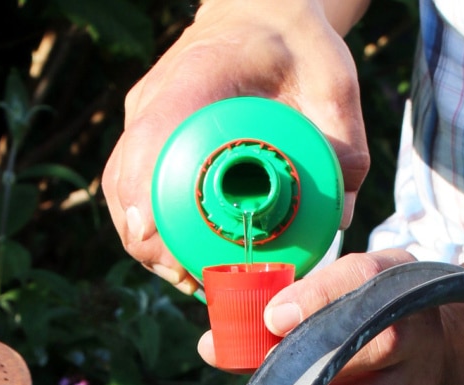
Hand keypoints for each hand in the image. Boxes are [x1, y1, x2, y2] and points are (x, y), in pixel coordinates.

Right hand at [102, 0, 368, 294]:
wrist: (259, 9)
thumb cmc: (294, 41)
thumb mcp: (332, 81)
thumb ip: (342, 141)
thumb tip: (338, 214)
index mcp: (196, 80)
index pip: (153, 139)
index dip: (147, 198)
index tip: (164, 248)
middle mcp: (155, 100)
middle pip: (127, 182)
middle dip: (152, 243)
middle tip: (197, 279)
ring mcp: (143, 117)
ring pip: (122, 191)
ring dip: (148, 242)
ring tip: (192, 276)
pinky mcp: (144, 132)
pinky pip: (131, 187)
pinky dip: (151, 226)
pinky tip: (183, 255)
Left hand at [199, 250, 462, 384]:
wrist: (436, 354)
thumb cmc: (361, 318)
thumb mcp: (334, 293)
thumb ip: (277, 312)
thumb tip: (212, 346)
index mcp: (392, 282)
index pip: (362, 277)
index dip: (316, 298)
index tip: (272, 318)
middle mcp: (415, 333)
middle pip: (376, 345)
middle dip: (313, 364)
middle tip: (266, 375)